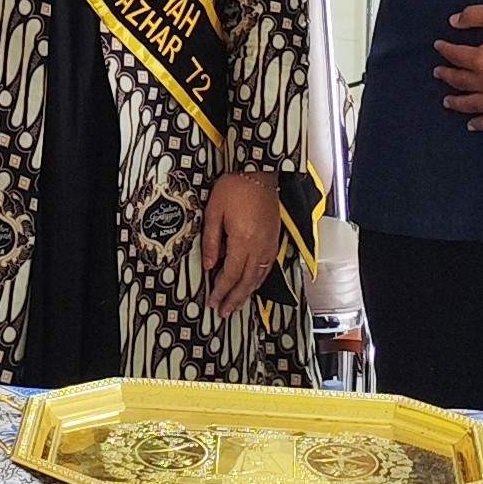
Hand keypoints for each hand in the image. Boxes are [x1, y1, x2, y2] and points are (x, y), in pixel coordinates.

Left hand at [199, 171, 281, 313]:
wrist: (259, 172)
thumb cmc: (234, 187)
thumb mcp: (213, 211)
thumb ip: (210, 240)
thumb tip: (208, 265)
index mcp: (242, 241)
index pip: (230, 275)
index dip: (220, 291)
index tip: (212, 302)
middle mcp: (259, 247)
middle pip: (246, 281)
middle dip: (234, 299)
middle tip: (224, 312)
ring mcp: (269, 244)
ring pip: (258, 277)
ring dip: (247, 293)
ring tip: (236, 303)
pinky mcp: (274, 239)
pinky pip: (267, 266)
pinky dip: (258, 279)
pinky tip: (252, 284)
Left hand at [433, 4, 482, 131]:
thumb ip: (474, 16)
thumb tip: (453, 21)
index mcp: (482, 59)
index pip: (455, 55)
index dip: (444, 49)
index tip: (439, 46)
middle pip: (460, 81)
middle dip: (446, 75)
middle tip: (438, 73)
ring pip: (472, 104)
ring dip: (456, 102)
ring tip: (447, 101)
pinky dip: (481, 124)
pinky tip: (472, 124)